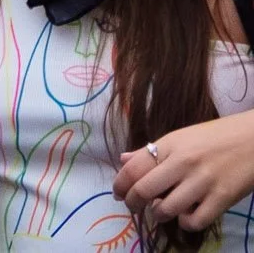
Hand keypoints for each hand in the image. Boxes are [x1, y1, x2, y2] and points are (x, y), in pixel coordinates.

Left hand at [116, 111, 253, 231]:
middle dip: (134, 203)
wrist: (252, 139)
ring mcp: (202, 182)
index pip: (134, 167)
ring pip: (167, 209)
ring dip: (159, 214)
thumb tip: (124, 159)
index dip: (120, 184)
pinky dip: (185, 222)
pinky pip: (194, 221)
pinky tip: (186, 215)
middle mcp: (183, 162)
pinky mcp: (221, 199)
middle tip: (134, 207)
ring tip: (160, 211)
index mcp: (170, 144)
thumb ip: (153, 150)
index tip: (119, 193)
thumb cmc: (215, 137)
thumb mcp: (181, 137)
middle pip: (145, 189)